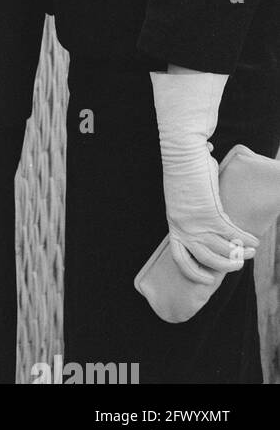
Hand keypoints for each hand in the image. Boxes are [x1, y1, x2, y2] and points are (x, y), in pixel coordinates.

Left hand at [152, 70, 259, 283]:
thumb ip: (192, 206)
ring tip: (251, 251)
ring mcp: (197, 221)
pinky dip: (246, 240)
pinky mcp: (211, 212)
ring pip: (223, 251)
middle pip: (206, 259)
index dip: (194, 272)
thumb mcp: (184, 194)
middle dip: (225, 266)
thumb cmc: (184, 168)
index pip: (180, 257)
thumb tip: (203, 211)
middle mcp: (183, 226)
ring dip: (240, 255)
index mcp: (174, 222)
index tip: (209, 279)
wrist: (182, 150)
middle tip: (239, 264)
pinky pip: (233, 235)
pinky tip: (255, 240)